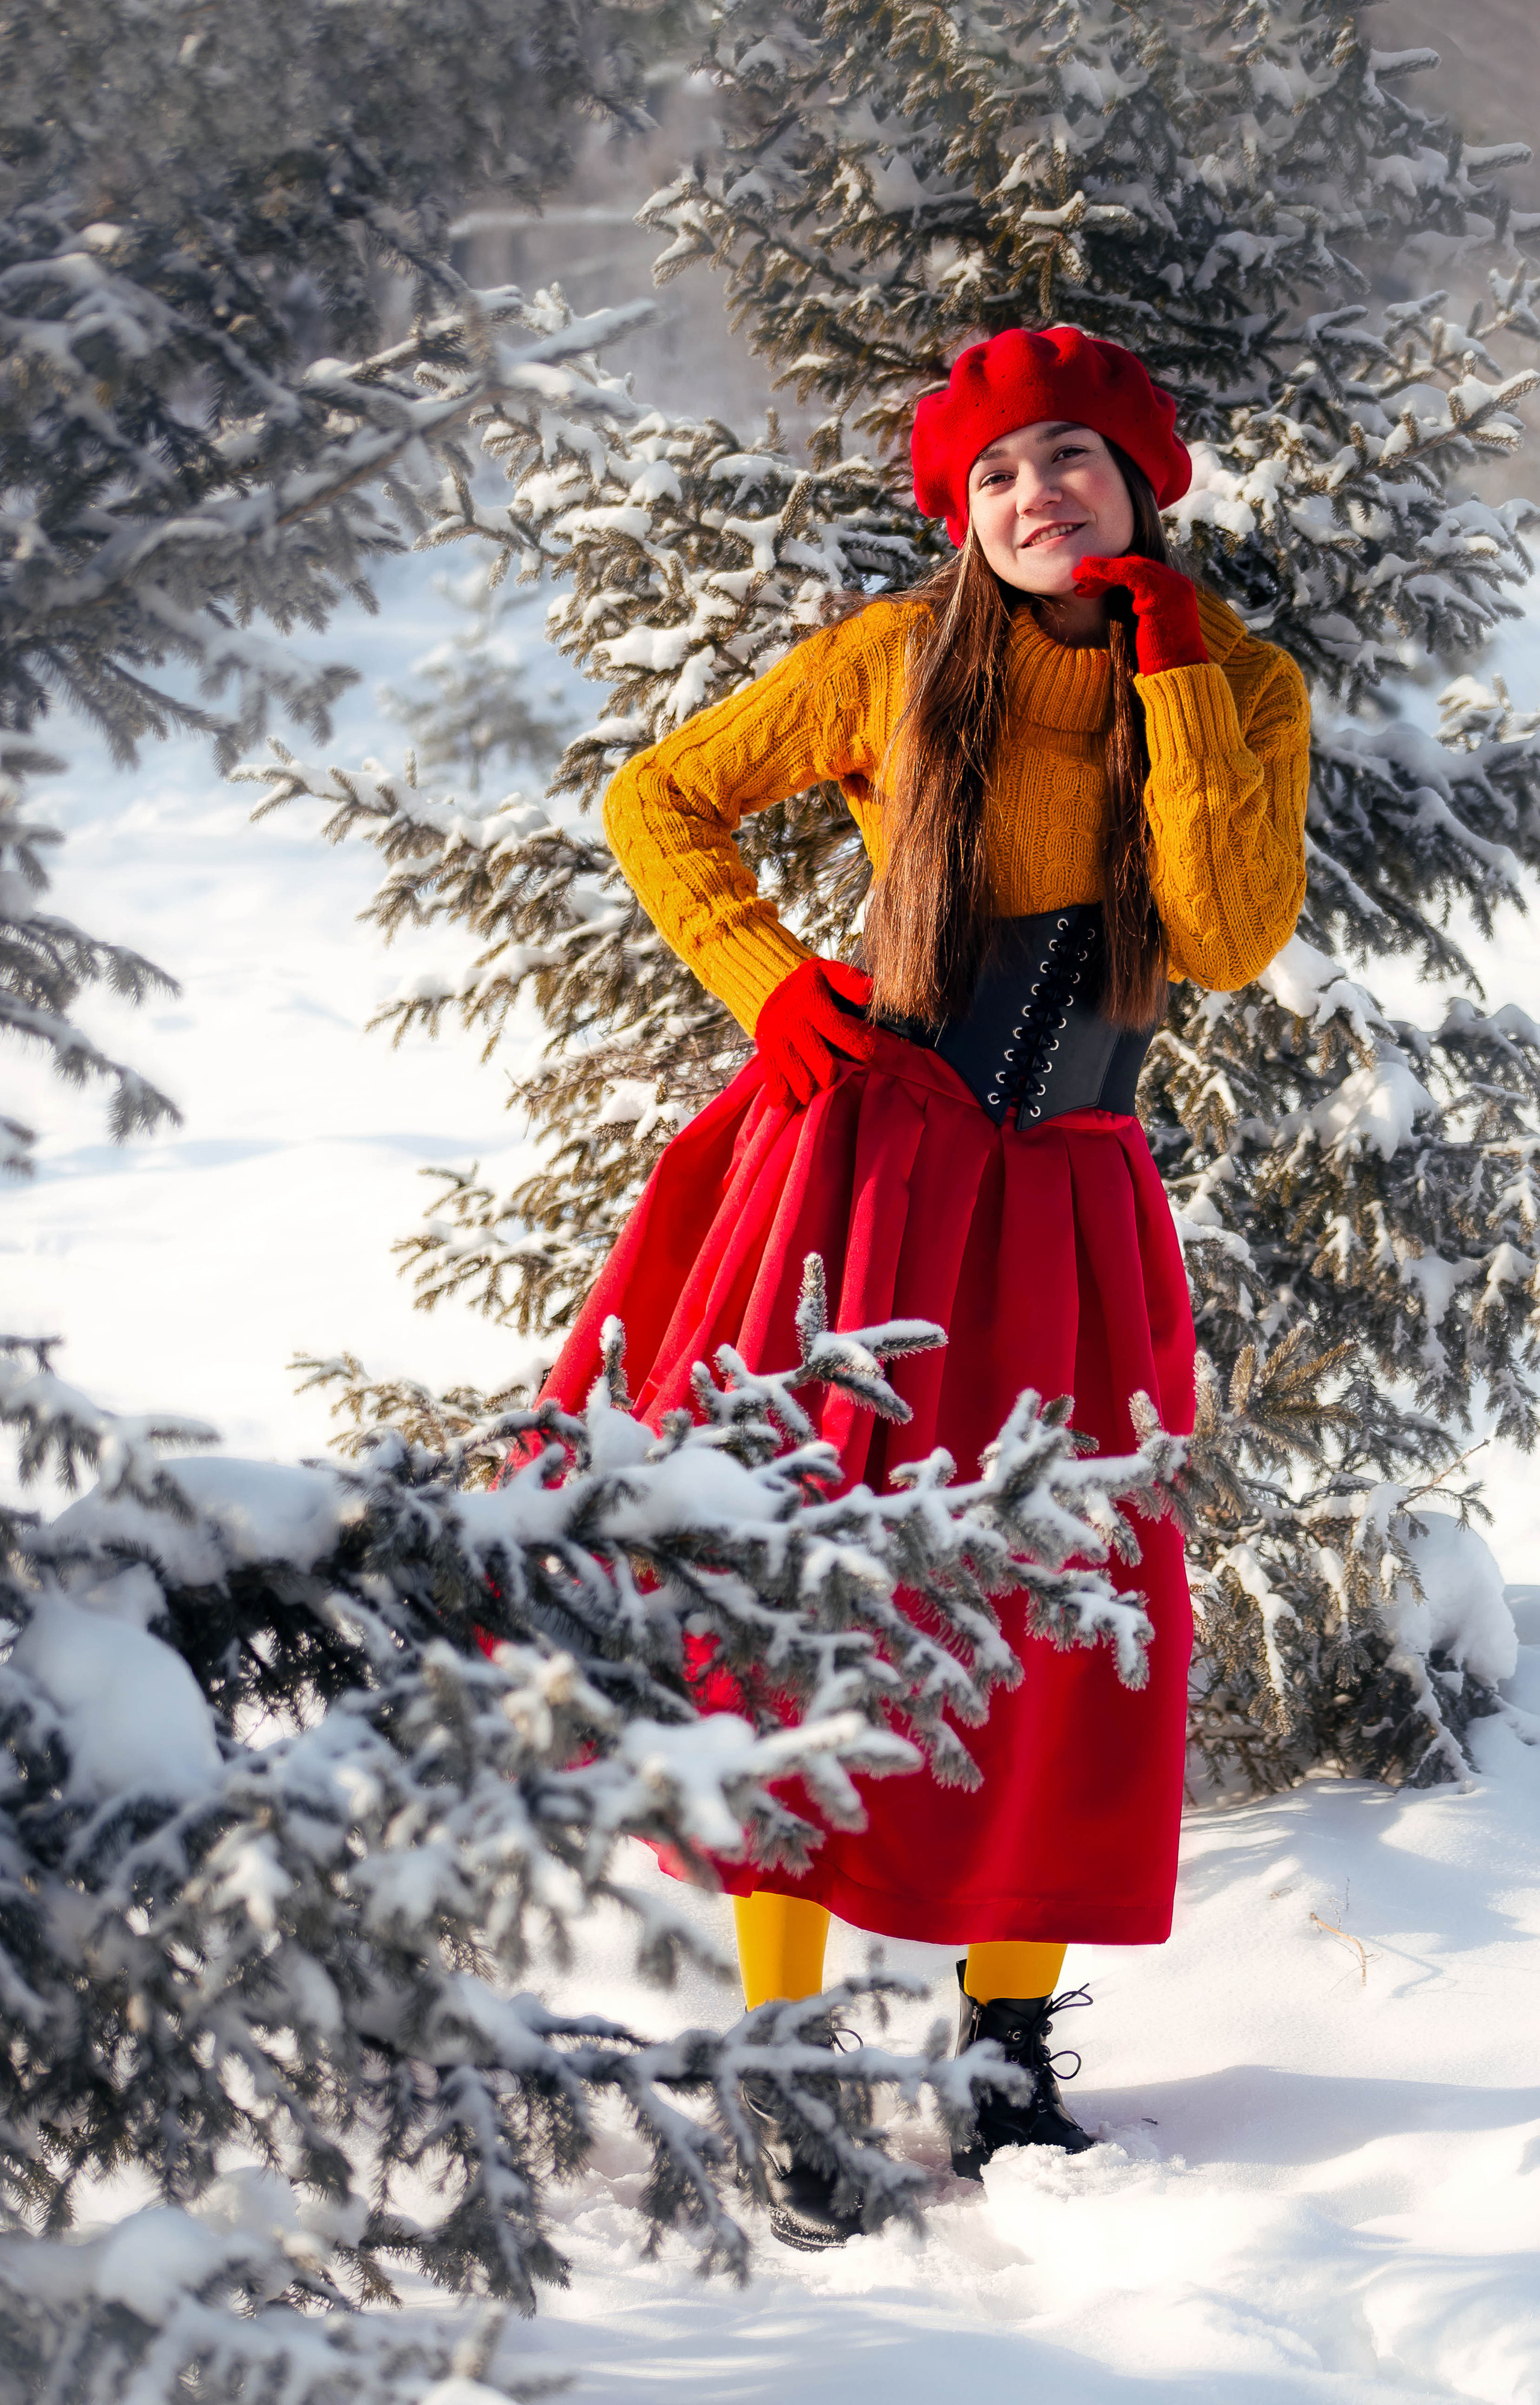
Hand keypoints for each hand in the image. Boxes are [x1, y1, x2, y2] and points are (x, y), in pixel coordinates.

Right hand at [754, 956, 877, 1107]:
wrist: (764, 981)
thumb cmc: (806, 982)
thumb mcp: (828, 971)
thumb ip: (849, 981)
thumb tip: (870, 992)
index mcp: (810, 1001)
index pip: (834, 1025)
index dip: (853, 1043)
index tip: (868, 1053)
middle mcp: (791, 1021)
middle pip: (815, 1056)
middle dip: (831, 1072)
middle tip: (838, 1076)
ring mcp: (776, 1037)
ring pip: (794, 1070)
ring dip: (807, 1087)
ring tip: (815, 1094)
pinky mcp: (764, 1048)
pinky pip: (771, 1073)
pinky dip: (777, 1090)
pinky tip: (783, 1103)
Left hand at [1072, 554, 1207, 676]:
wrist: (1177, 675)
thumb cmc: (1160, 660)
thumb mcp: (1150, 628)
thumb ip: (1141, 609)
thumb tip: (1126, 602)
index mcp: (1177, 590)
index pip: (1143, 571)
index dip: (1115, 573)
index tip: (1090, 583)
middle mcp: (1177, 583)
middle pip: (1136, 565)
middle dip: (1106, 569)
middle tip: (1079, 575)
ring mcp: (1171, 587)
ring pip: (1131, 567)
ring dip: (1101, 570)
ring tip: (1077, 576)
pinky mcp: (1160, 594)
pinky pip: (1130, 574)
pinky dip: (1107, 573)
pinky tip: (1089, 580)